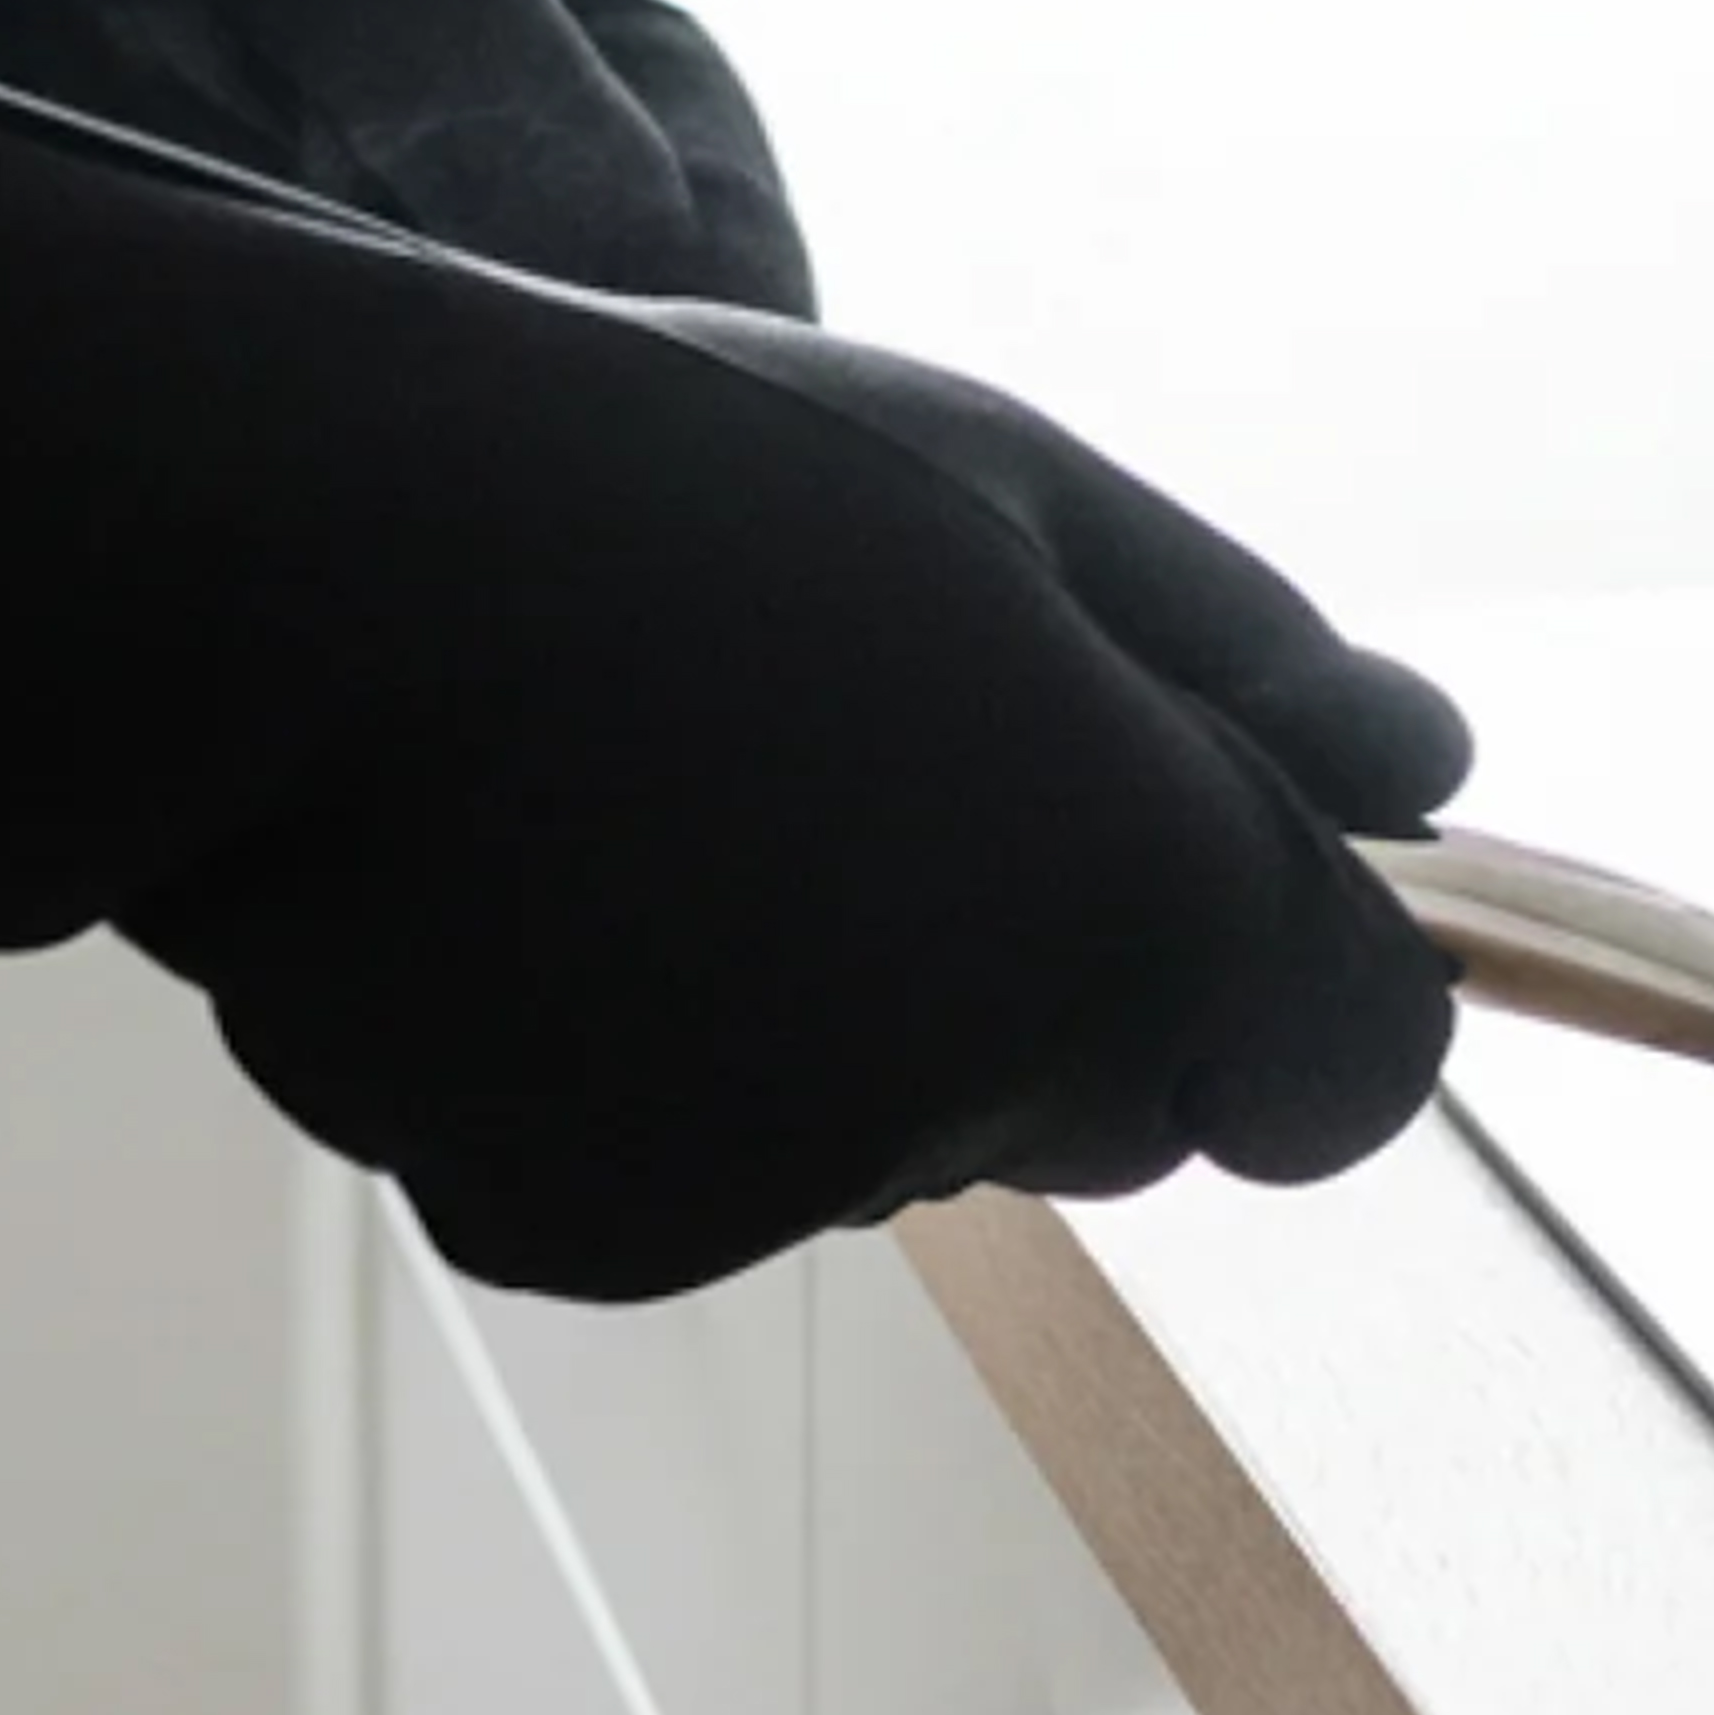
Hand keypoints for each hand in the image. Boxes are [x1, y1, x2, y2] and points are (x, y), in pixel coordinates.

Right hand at [0, 0, 1459, 1299]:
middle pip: (1120, 1100)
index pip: (1347, 1067)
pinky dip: (650, 1060)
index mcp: (1142, 914)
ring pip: (894, 1130)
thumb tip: (1427, 764)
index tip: (1171, 812)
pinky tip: (543, 877)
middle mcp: (982, 1099)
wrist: (286, 570)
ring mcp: (768, 1185)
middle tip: (873, 734)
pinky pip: (690, 1167)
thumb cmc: (666, 482)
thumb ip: (1245, 668)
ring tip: (672, 776)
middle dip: (1057, 958)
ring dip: (845, 1005)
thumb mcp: (1013, 492)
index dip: (1287, 947)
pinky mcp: (575, 1232)